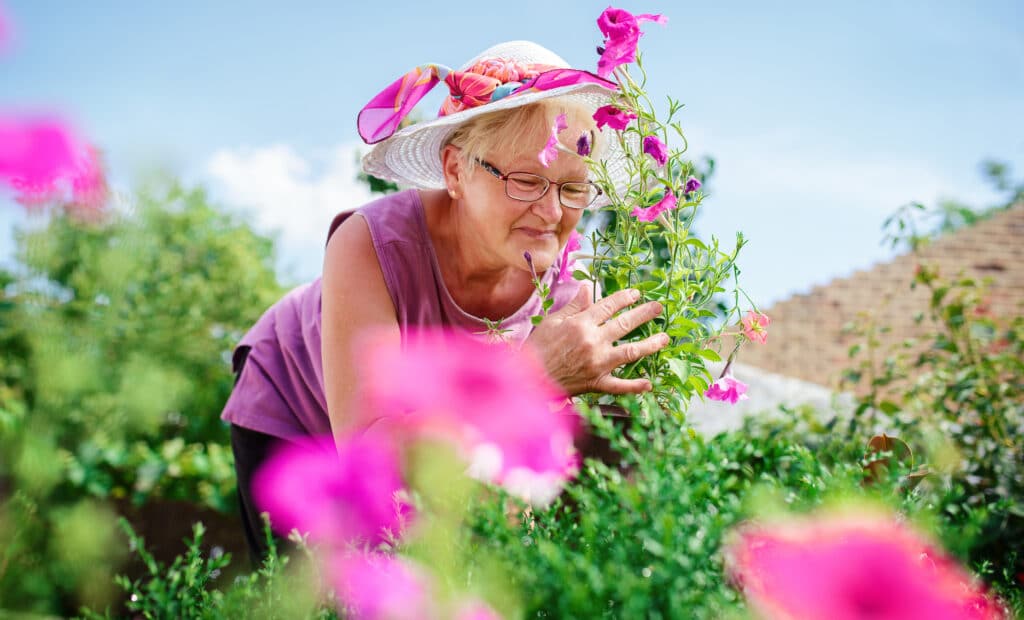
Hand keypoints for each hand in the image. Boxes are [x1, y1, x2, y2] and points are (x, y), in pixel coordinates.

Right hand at [525, 282, 668, 395]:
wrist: (528, 378)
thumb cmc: (538, 347)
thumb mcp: (553, 320)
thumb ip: (575, 305)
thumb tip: (587, 286)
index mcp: (582, 324)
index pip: (608, 306)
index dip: (624, 298)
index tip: (636, 293)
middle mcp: (594, 342)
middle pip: (625, 324)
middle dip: (644, 314)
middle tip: (658, 308)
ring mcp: (597, 364)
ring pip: (630, 352)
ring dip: (650, 345)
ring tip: (665, 338)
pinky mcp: (596, 383)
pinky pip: (619, 386)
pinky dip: (634, 386)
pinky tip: (649, 384)